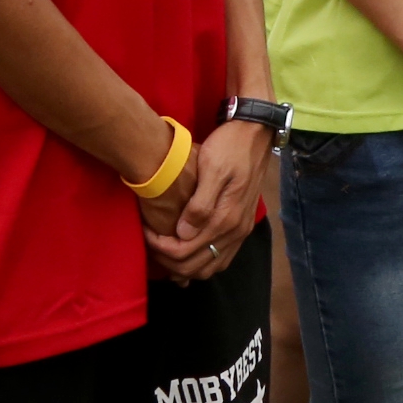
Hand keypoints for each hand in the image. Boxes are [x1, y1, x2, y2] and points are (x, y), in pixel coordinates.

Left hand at [146, 116, 270, 281]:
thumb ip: (199, 205)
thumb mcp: (212, 168)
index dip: (159, 247)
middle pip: (194, 267)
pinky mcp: (242, 226)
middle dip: (167, 261)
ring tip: (166, 250)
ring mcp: (240, 231)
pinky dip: (202, 262)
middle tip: (151, 241)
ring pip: (209, 269)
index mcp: (225, 218)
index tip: (146, 230)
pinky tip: (189, 251)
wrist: (256, 133)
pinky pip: (221, 259)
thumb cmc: (229, 146)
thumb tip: (183, 234)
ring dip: (184, 267)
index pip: (183, 252)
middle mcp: (235, 231)